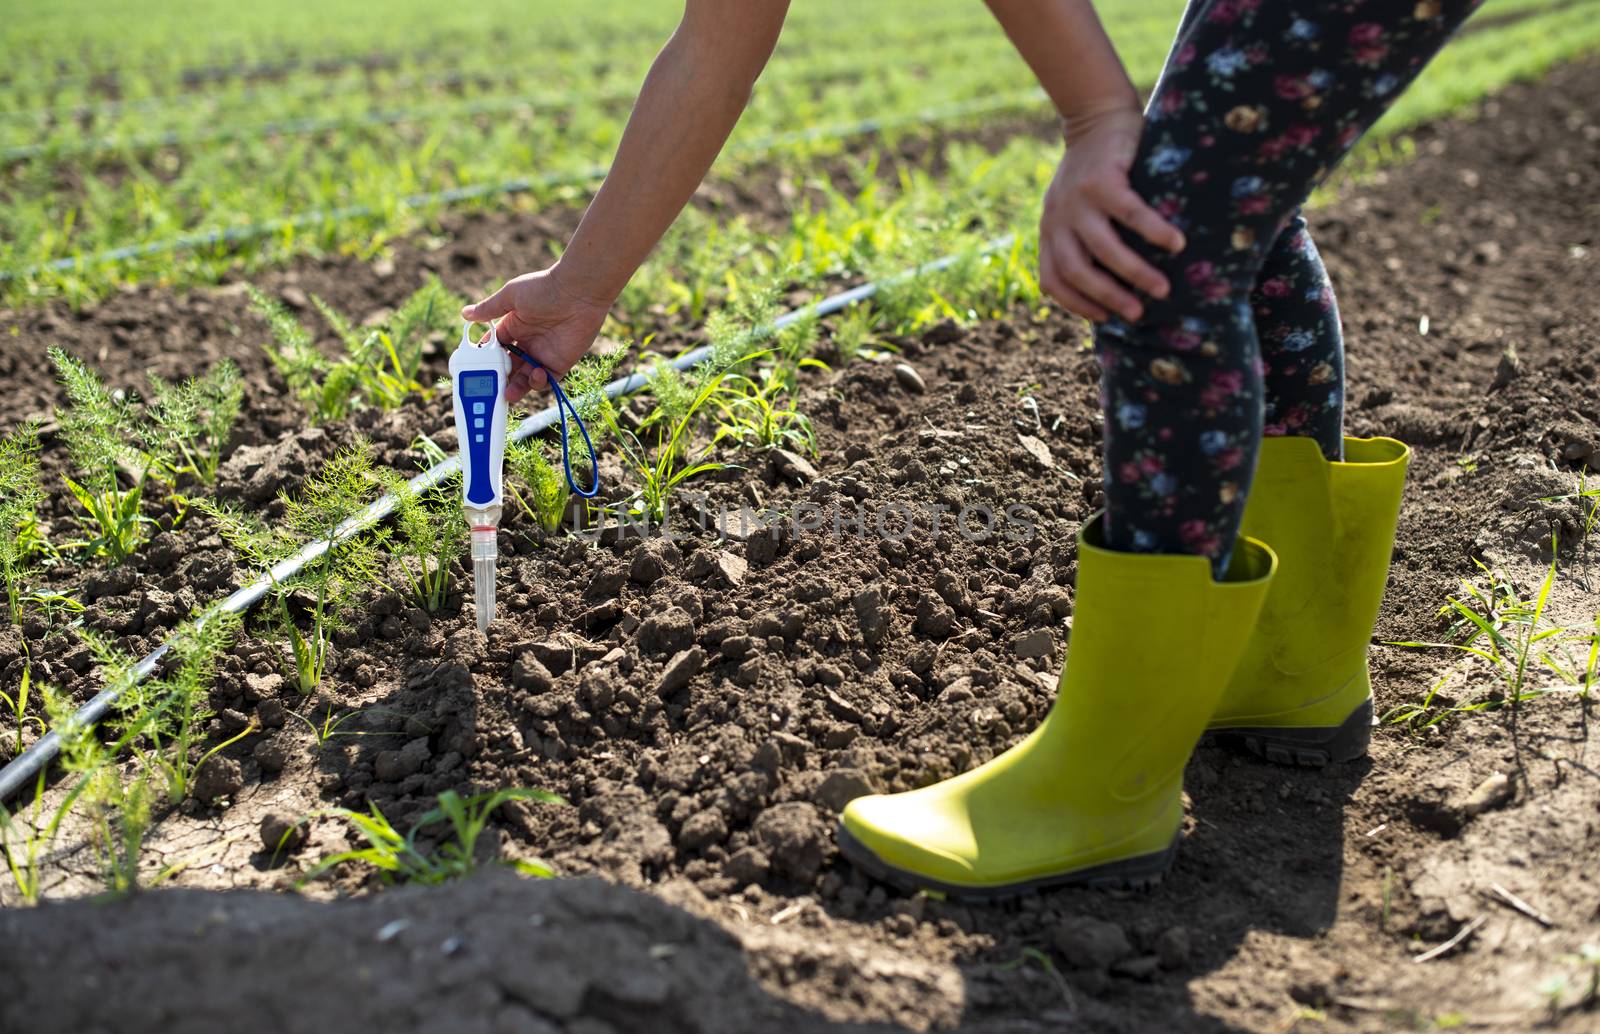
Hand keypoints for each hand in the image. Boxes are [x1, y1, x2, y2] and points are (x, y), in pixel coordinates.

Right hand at [460, 266, 610, 403]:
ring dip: (516, 387)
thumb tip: (465, 313)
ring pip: (526, 378)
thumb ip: (489, 309)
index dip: (486, 360)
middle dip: (500, 379)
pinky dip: (539, 383)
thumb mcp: (511, 296)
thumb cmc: (545, 289)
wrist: (579, 292)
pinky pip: (548, 380)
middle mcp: (527, 342)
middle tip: (492, 387)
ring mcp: (544, 354)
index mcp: (513, 327)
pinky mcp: (561, 362)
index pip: (495, 349)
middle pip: (509, 368)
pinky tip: (535, 375)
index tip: (476, 369)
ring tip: (509, 393)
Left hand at [1040, 107, 1185, 323]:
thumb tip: (1078, 289)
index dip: (1077, 304)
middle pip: (1077, 271)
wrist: (1094, 117)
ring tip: (1162, 288)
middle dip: (1108, 297)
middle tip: (1139, 314)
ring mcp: (1078, 200)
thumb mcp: (1071, 209)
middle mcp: (1058, 219)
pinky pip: (1129, 213)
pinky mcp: (1102, 179)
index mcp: (1050, 231)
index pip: (1054, 280)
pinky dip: (1153, 231)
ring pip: (1103, 248)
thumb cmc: (1093, 173)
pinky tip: (1176, 243)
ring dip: (1134, 272)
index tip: (1105, 319)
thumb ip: (1076, 242)